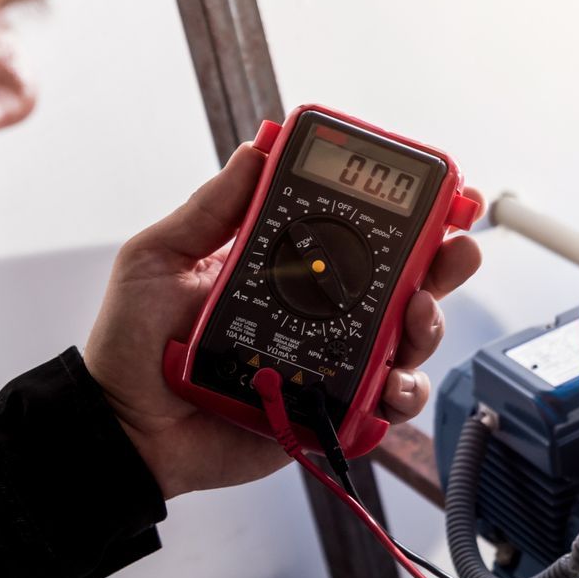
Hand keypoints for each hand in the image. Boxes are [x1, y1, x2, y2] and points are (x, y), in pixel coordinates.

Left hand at [85, 144, 482, 498]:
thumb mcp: (161, 258)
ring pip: (407, 342)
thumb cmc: (134, 344)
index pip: (358, 238)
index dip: (405, 219)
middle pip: (402, 286)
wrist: (122, 427)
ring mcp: (330, 364)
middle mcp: (319, 316)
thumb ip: (211, 208)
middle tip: (455, 254)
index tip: (439, 199)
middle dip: (443, 267)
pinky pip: (385, 403)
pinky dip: (402, 393)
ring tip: (416, 319)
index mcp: (288, 272)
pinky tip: (391, 385)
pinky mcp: (330, 411)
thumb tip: (256, 150)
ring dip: (428, 326)